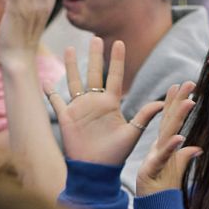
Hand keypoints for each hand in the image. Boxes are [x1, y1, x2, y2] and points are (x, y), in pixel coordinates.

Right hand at [46, 37, 163, 168]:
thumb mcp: (132, 134)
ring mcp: (79, 109)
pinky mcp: (66, 118)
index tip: (118, 42)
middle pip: (94, 73)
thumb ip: (144, 116)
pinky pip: (56, 102)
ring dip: (71, 66)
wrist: (96, 170)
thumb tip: (163, 103)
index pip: (114, 76)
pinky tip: (45, 81)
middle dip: (95, 56)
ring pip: (74, 81)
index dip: (117, 60)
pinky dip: (50, 92)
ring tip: (70, 49)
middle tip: (95, 38)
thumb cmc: (115, 155)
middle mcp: (94, 102)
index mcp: (110, 103)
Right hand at [133, 83, 199, 195]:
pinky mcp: (152, 170)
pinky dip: (171, 147)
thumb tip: (197, 148)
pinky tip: (180, 137)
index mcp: (163, 146)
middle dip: (178, 100)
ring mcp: (154, 158)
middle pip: (169, 120)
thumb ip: (185, 156)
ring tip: (189, 101)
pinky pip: (163, 158)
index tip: (181, 85)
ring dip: (177, 117)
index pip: (169, 120)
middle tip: (188, 82)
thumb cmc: (162, 188)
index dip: (174, 102)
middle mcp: (158, 148)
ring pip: (167, 133)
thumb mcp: (176, 169)